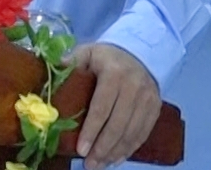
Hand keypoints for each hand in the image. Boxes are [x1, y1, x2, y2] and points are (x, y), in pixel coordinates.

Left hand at [72, 42, 159, 169]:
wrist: (139, 52)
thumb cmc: (107, 57)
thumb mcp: (88, 52)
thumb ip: (72, 62)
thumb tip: (54, 71)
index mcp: (114, 73)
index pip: (102, 107)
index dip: (91, 131)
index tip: (81, 149)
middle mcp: (134, 87)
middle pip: (117, 125)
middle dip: (102, 148)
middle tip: (89, 164)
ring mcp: (148, 98)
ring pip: (131, 132)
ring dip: (115, 152)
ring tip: (99, 164)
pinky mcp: (155, 108)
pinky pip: (143, 133)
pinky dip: (129, 149)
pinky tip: (116, 159)